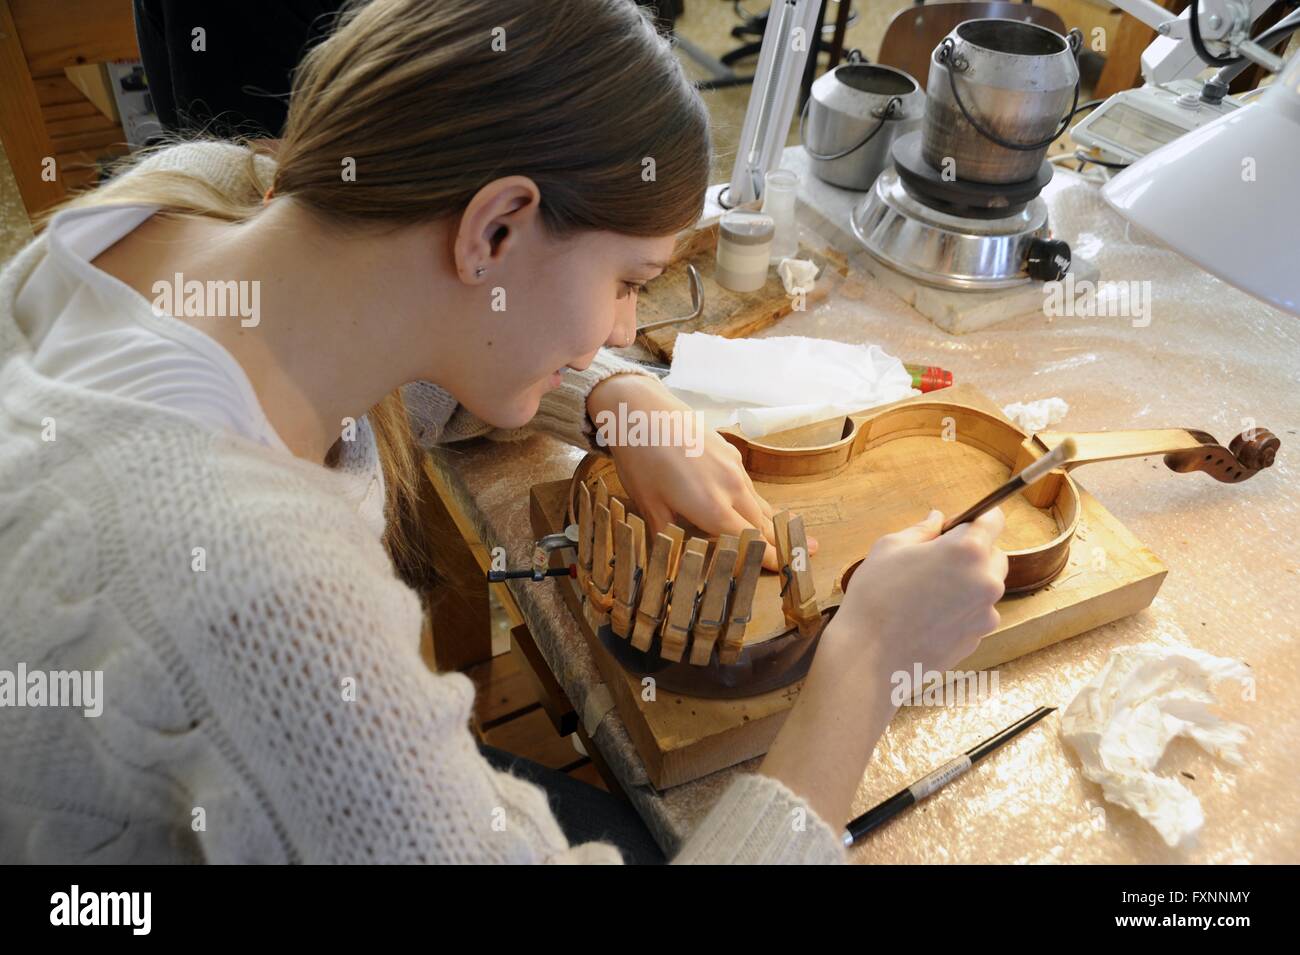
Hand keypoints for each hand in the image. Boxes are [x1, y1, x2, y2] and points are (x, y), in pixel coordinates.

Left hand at [587, 373, 817, 571]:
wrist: (643, 410)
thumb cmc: (641, 460)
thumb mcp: (648, 505)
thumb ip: (666, 535)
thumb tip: (670, 560)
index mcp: (713, 508)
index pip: (749, 542)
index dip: (769, 559)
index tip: (788, 571)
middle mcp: (732, 489)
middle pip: (764, 523)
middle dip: (786, 541)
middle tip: (811, 552)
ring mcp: (734, 468)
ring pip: (759, 502)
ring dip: (774, 520)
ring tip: (794, 531)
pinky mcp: (730, 453)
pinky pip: (749, 485)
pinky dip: (757, 500)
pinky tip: (755, 505)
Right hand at [825, 507, 1008, 679]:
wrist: (869, 657)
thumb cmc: (875, 597)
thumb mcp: (890, 548)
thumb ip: (922, 530)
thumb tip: (937, 519)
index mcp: (967, 550)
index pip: (994, 519)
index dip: (975, 519)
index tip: (955, 528)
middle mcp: (986, 580)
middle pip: (994, 554)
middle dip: (972, 553)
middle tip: (935, 562)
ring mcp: (986, 613)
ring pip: (986, 587)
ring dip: (967, 583)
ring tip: (928, 594)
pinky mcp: (979, 638)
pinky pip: (976, 614)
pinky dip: (961, 610)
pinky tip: (929, 617)